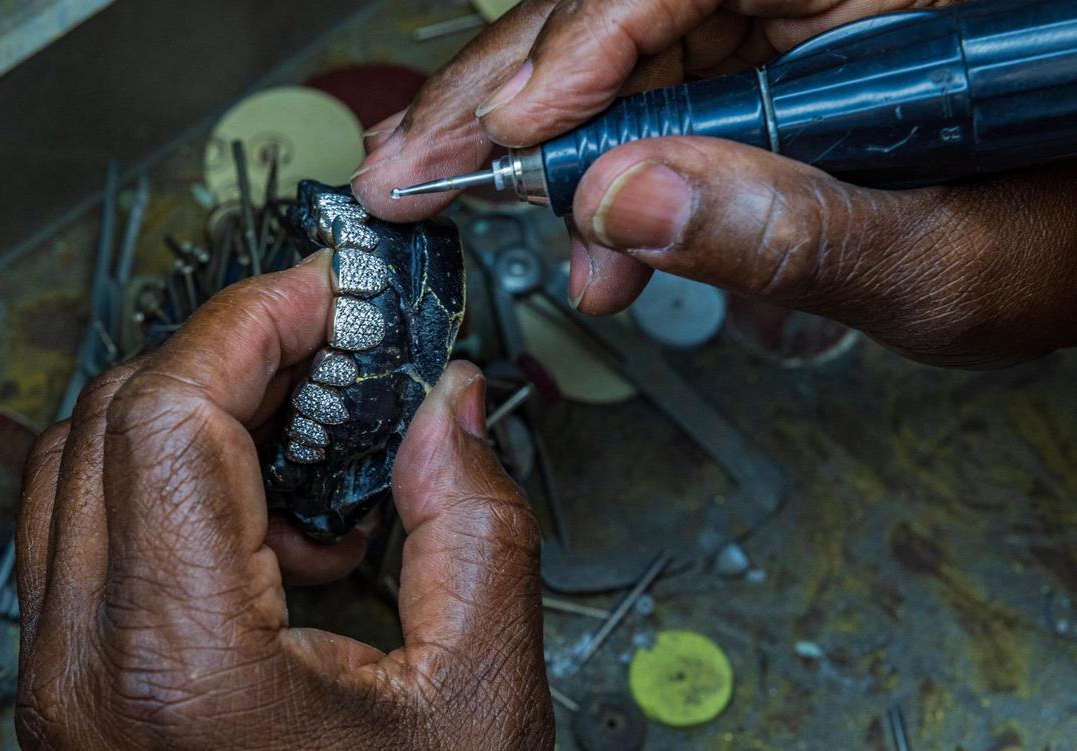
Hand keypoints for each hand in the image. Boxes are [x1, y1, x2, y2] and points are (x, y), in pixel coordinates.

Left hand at [16, 256, 553, 748]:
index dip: (257, 322)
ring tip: (319, 457)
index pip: (175, 409)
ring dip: (207, 418)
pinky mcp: (74, 689)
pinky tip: (282, 537)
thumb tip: (447, 408)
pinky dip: (185, 488)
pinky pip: (97, 527)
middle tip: (337, 358)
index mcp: (178, 661)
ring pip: (93, 462)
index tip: (327, 299)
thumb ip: (476, 523)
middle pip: (121, 416)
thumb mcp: (479, 697)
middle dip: (237, 358)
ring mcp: (62, 681)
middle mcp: (83, 667)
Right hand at [352, 0, 1076, 367]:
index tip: (501, 136)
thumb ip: (785, 230)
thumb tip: (621, 207)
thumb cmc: (1053, 237)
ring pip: (627, 65)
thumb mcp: (932, 256)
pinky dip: (612, 185)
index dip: (574, 51)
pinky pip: (666, 114)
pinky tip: (588, 245)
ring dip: (545, 155)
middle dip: (509, 98)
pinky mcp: (770, 79)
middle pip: (624, 11)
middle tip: (415, 164)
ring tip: (466, 209)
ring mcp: (790, 29)